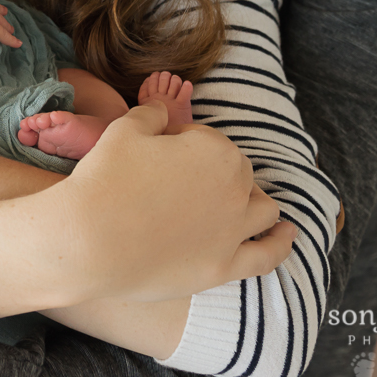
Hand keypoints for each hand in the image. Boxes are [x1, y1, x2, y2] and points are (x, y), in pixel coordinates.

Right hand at [33, 101, 296, 303]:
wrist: (89, 240)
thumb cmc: (105, 178)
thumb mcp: (125, 129)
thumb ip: (152, 114)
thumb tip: (163, 109)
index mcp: (215, 149)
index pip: (207, 139)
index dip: (183, 143)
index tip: (160, 153)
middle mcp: (235, 189)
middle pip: (237, 173)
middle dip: (214, 171)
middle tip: (178, 181)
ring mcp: (234, 231)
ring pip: (262, 210)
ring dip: (253, 201)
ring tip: (239, 202)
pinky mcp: (225, 267)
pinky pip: (266, 256)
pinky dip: (280, 243)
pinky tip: (287, 234)